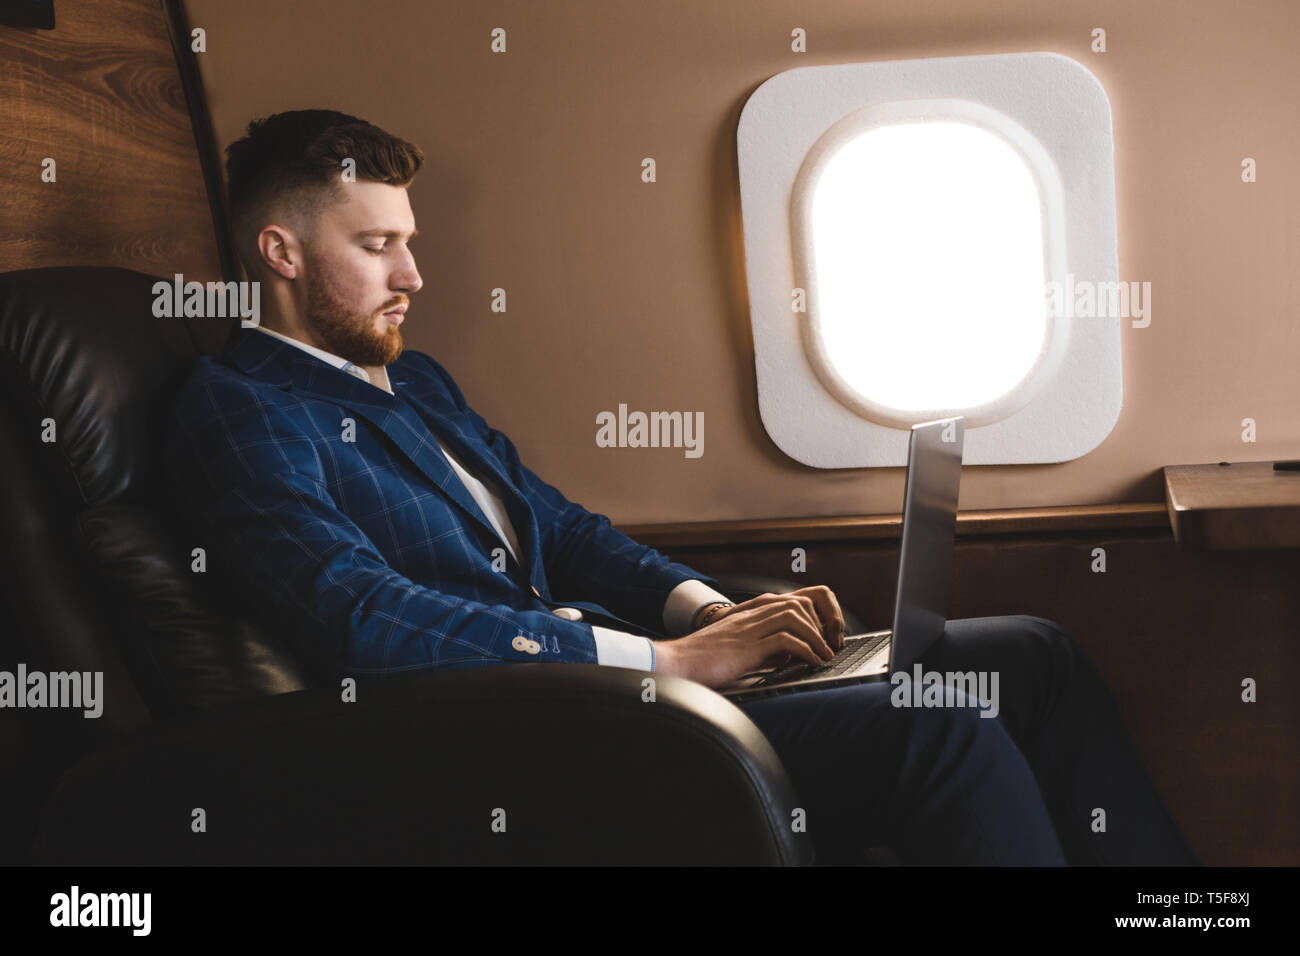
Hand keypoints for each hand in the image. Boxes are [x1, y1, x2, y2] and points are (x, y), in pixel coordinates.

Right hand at [695, 586, 844, 649]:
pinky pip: (786, 640)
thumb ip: (759, 645)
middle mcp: (750, 615)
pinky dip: (806, 651)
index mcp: (747, 614)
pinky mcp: (747, 647)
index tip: (820, 639)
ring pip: (795, 617)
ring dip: (816, 637)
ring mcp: (748, 629)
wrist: (674, 664)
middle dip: (819, 624)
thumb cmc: (701, 661)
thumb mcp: (735, 647)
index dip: (811, 617)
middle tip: (827, 646)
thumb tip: (786, 655)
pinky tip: (811, 663)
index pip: (789, 601)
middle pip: (797, 604)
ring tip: (824, 656)